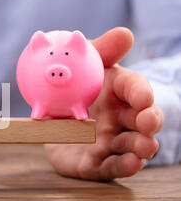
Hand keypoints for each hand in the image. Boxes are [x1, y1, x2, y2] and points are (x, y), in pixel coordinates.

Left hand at [45, 27, 163, 180]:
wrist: (51, 120)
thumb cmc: (73, 88)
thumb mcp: (83, 66)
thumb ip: (101, 51)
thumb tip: (125, 34)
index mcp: (117, 91)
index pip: (134, 88)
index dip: (140, 93)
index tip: (143, 97)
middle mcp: (120, 118)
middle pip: (140, 120)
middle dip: (149, 121)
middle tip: (148, 123)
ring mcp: (111, 142)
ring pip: (131, 146)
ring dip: (140, 147)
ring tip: (145, 147)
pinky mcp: (97, 163)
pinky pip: (111, 166)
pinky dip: (123, 166)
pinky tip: (132, 164)